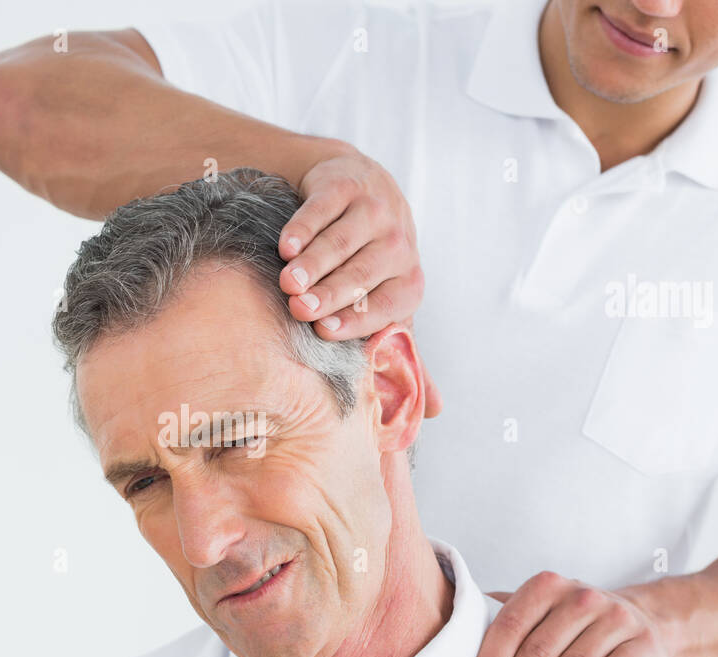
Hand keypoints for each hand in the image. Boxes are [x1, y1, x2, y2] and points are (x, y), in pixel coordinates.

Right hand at [277, 149, 424, 355]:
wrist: (357, 187)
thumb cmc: (367, 259)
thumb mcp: (386, 299)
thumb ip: (400, 349)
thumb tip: (431, 410)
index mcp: (409, 280)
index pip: (386, 306)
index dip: (356, 319)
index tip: (324, 331)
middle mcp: (398, 244)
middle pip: (362, 274)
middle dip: (330, 293)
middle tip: (299, 309)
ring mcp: (375, 210)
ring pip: (341, 242)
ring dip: (313, 264)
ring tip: (288, 282)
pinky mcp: (347, 184)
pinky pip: (324, 208)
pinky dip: (304, 228)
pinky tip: (286, 246)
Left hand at [466, 571, 675, 656]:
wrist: (643, 621)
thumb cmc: (572, 625)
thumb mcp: (538, 612)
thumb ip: (498, 621)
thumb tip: (446, 643)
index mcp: (546, 586)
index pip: (510, 626)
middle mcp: (581, 596)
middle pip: (538, 650)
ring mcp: (616, 618)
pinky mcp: (643, 644)